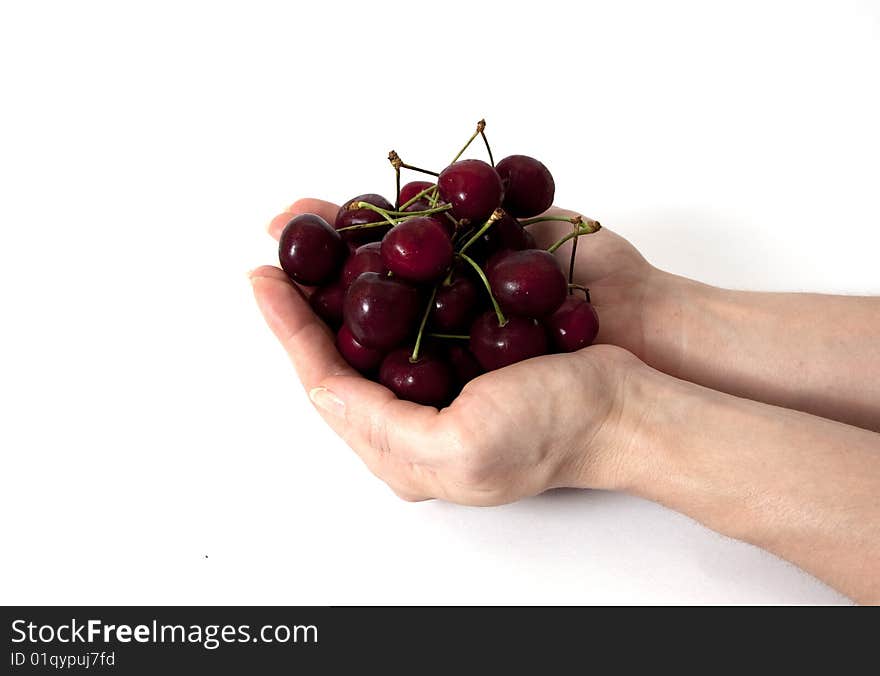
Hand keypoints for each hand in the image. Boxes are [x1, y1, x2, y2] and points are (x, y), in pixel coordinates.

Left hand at [256, 198, 644, 503]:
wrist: (628, 402)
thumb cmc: (555, 431)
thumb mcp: (459, 450)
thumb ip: (380, 428)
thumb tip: (319, 389)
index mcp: (403, 443)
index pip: (326, 380)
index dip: (290, 329)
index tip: (262, 278)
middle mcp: (415, 401)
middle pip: (343, 341)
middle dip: (308, 292)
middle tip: (279, 244)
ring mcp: (444, 364)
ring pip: (376, 310)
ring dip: (344, 267)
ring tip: (315, 229)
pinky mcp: (474, 330)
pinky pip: (420, 292)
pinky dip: (394, 260)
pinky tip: (379, 234)